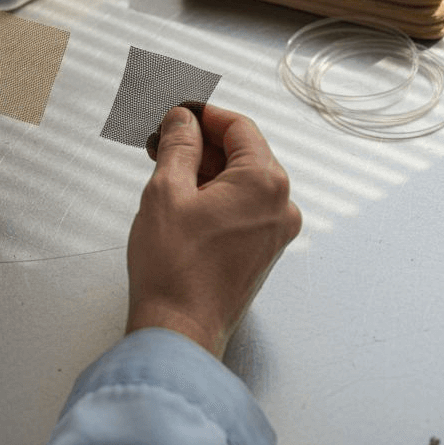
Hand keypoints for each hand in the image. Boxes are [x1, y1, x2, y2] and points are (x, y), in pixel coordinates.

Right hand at [126, 104, 301, 358]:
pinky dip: (216, 196)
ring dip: (206, 169)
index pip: (239, 127)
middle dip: (202, 142)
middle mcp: (280, 206)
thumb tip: (181, 120)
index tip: (177, 113)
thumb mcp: (166, 191)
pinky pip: (243, 208)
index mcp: (265, 183)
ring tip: (165, 170)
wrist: (179, 331)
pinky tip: (183, 200)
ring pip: (242, 181)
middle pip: (244, 153)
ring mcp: (275, 232)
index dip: (204, 114)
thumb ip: (178, 145)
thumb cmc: (175, 270)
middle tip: (163, 140)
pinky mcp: (262, 252)